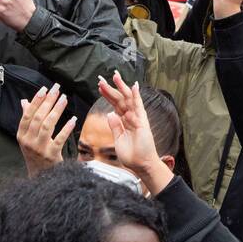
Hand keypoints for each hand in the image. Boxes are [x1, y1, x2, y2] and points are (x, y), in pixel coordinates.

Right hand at [17, 84, 74, 178]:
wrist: (40, 177)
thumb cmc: (35, 154)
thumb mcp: (27, 138)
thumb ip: (26, 119)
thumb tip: (24, 101)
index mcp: (21, 135)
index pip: (27, 115)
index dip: (36, 101)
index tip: (45, 89)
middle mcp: (28, 142)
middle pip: (38, 118)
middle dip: (48, 101)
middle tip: (57, 89)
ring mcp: (39, 149)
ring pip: (47, 126)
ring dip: (56, 111)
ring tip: (64, 99)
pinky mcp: (51, 155)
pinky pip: (59, 139)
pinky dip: (66, 128)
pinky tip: (73, 119)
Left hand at [96, 71, 171, 193]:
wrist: (142, 165)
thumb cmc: (132, 155)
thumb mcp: (118, 139)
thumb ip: (115, 126)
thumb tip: (109, 114)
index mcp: (125, 121)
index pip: (115, 104)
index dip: (107, 95)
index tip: (100, 86)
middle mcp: (131, 117)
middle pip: (120, 99)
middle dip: (111, 88)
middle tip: (102, 78)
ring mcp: (138, 118)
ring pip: (128, 99)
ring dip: (121, 87)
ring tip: (114, 76)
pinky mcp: (142, 122)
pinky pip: (138, 107)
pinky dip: (136, 96)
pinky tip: (133, 86)